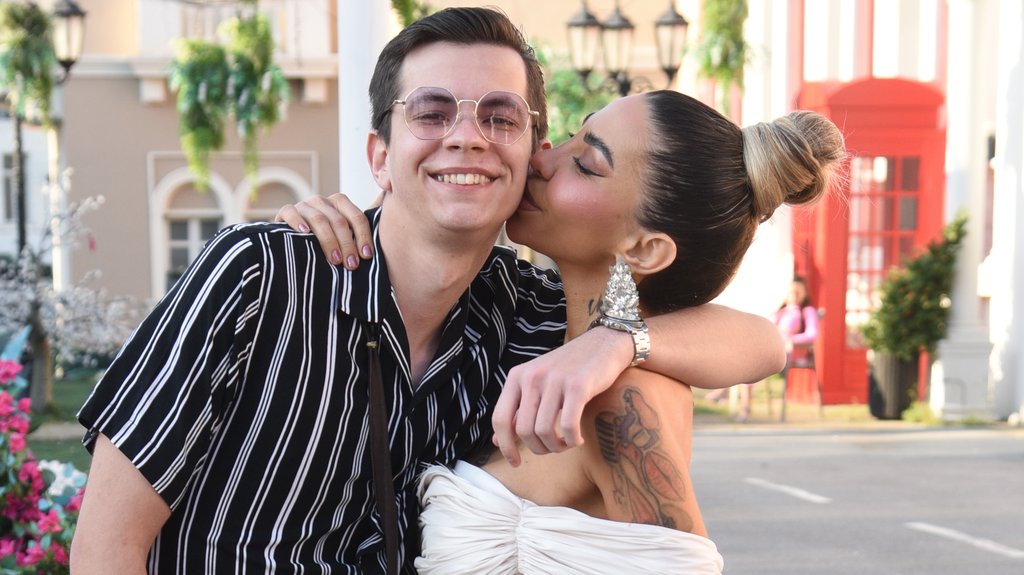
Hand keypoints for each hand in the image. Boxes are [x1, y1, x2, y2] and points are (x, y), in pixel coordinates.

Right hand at [274, 193, 374, 269]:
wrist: (296, 242)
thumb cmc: (329, 238)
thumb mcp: (348, 231)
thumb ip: (367, 218)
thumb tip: (390, 195)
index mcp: (340, 203)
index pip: (356, 216)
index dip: (363, 236)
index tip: (367, 256)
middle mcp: (322, 201)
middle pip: (338, 219)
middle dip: (347, 244)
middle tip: (351, 265)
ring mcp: (303, 205)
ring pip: (318, 219)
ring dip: (328, 240)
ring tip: (335, 260)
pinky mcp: (285, 212)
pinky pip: (290, 212)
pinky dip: (297, 222)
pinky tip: (304, 234)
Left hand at [491, 326, 632, 465]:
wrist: (604, 344)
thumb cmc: (569, 369)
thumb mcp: (537, 384)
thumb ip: (517, 410)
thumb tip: (497, 441)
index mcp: (517, 376)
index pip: (500, 419)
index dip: (505, 446)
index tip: (515, 463)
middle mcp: (532, 377)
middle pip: (523, 431)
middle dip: (538, 448)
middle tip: (552, 448)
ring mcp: (555, 380)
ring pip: (544, 431)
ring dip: (556, 447)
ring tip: (566, 443)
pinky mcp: (578, 386)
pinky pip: (567, 426)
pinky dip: (572, 440)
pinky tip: (577, 439)